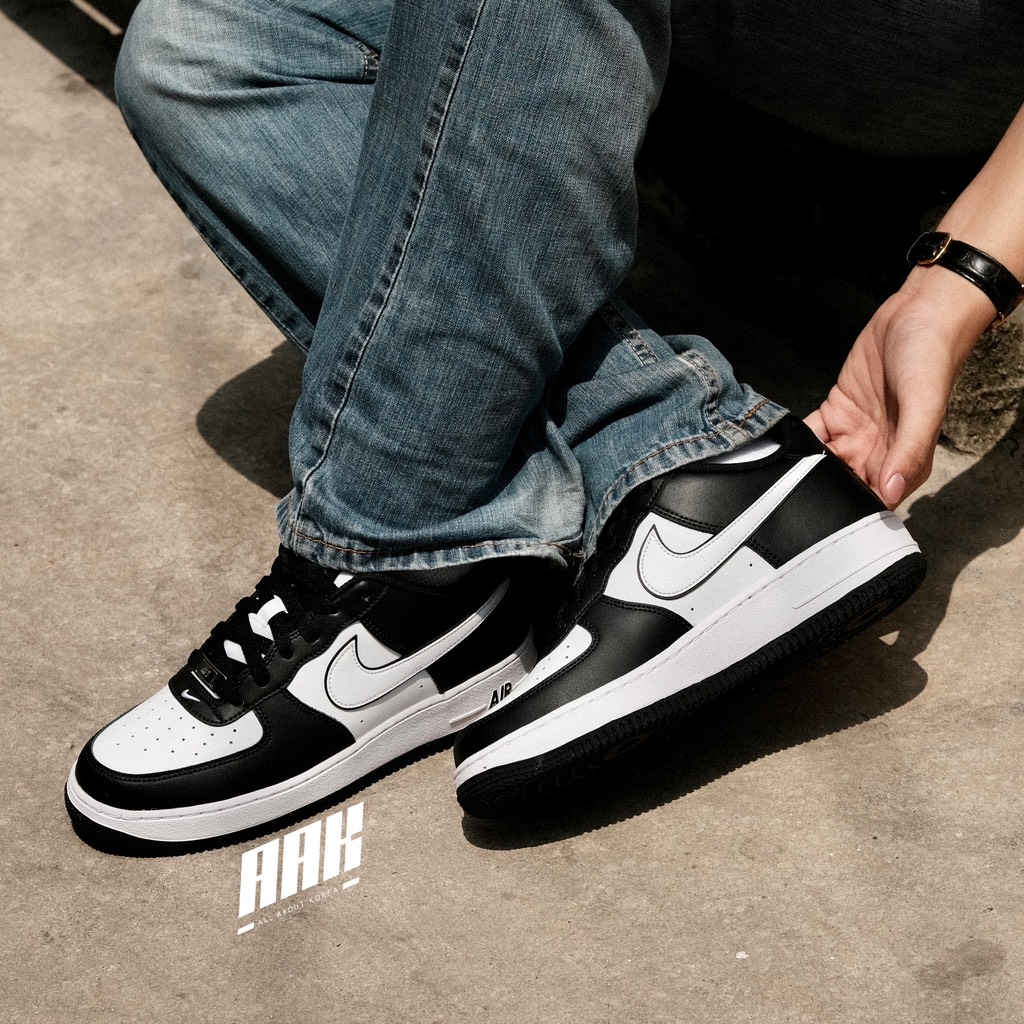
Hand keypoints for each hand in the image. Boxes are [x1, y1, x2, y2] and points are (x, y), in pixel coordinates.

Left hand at [806, 267, 992, 507]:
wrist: (916, 315)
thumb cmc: (930, 360)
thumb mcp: (924, 407)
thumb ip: (909, 451)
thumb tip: (891, 491)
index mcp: (904, 461)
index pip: (876, 500)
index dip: (853, 509)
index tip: (828, 512)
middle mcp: (878, 452)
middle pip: (844, 485)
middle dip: (821, 491)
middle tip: (795, 493)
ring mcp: (855, 433)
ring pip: (823, 463)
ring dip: (804, 468)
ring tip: (783, 473)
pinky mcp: (837, 412)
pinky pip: (812, 434)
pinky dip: (796, 442)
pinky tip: (782, 446)